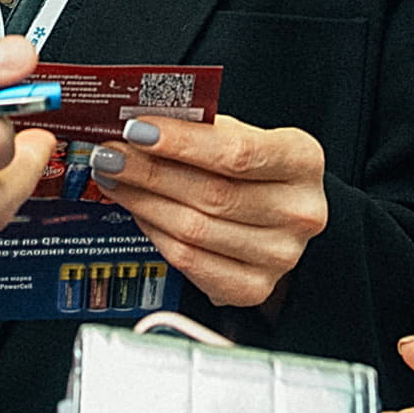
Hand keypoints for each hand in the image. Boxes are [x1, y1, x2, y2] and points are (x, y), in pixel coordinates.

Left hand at [95, 114, 328, 308]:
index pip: (237, 153)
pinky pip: (189, 262)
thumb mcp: (243, 135)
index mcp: (303, 161)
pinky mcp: (253, 288)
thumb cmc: (257, 170)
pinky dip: (155, 234)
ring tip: (115, 180)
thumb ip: (201, 129)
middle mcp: (299, 212)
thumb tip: (139, 124)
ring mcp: (279, 256)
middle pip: (210, 194)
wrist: (282, 216)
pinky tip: (139, 211)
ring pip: (193, 230)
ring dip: (143, 202)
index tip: (137, 130)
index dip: (182, 143)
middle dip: (148, 172)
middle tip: (110, 155)